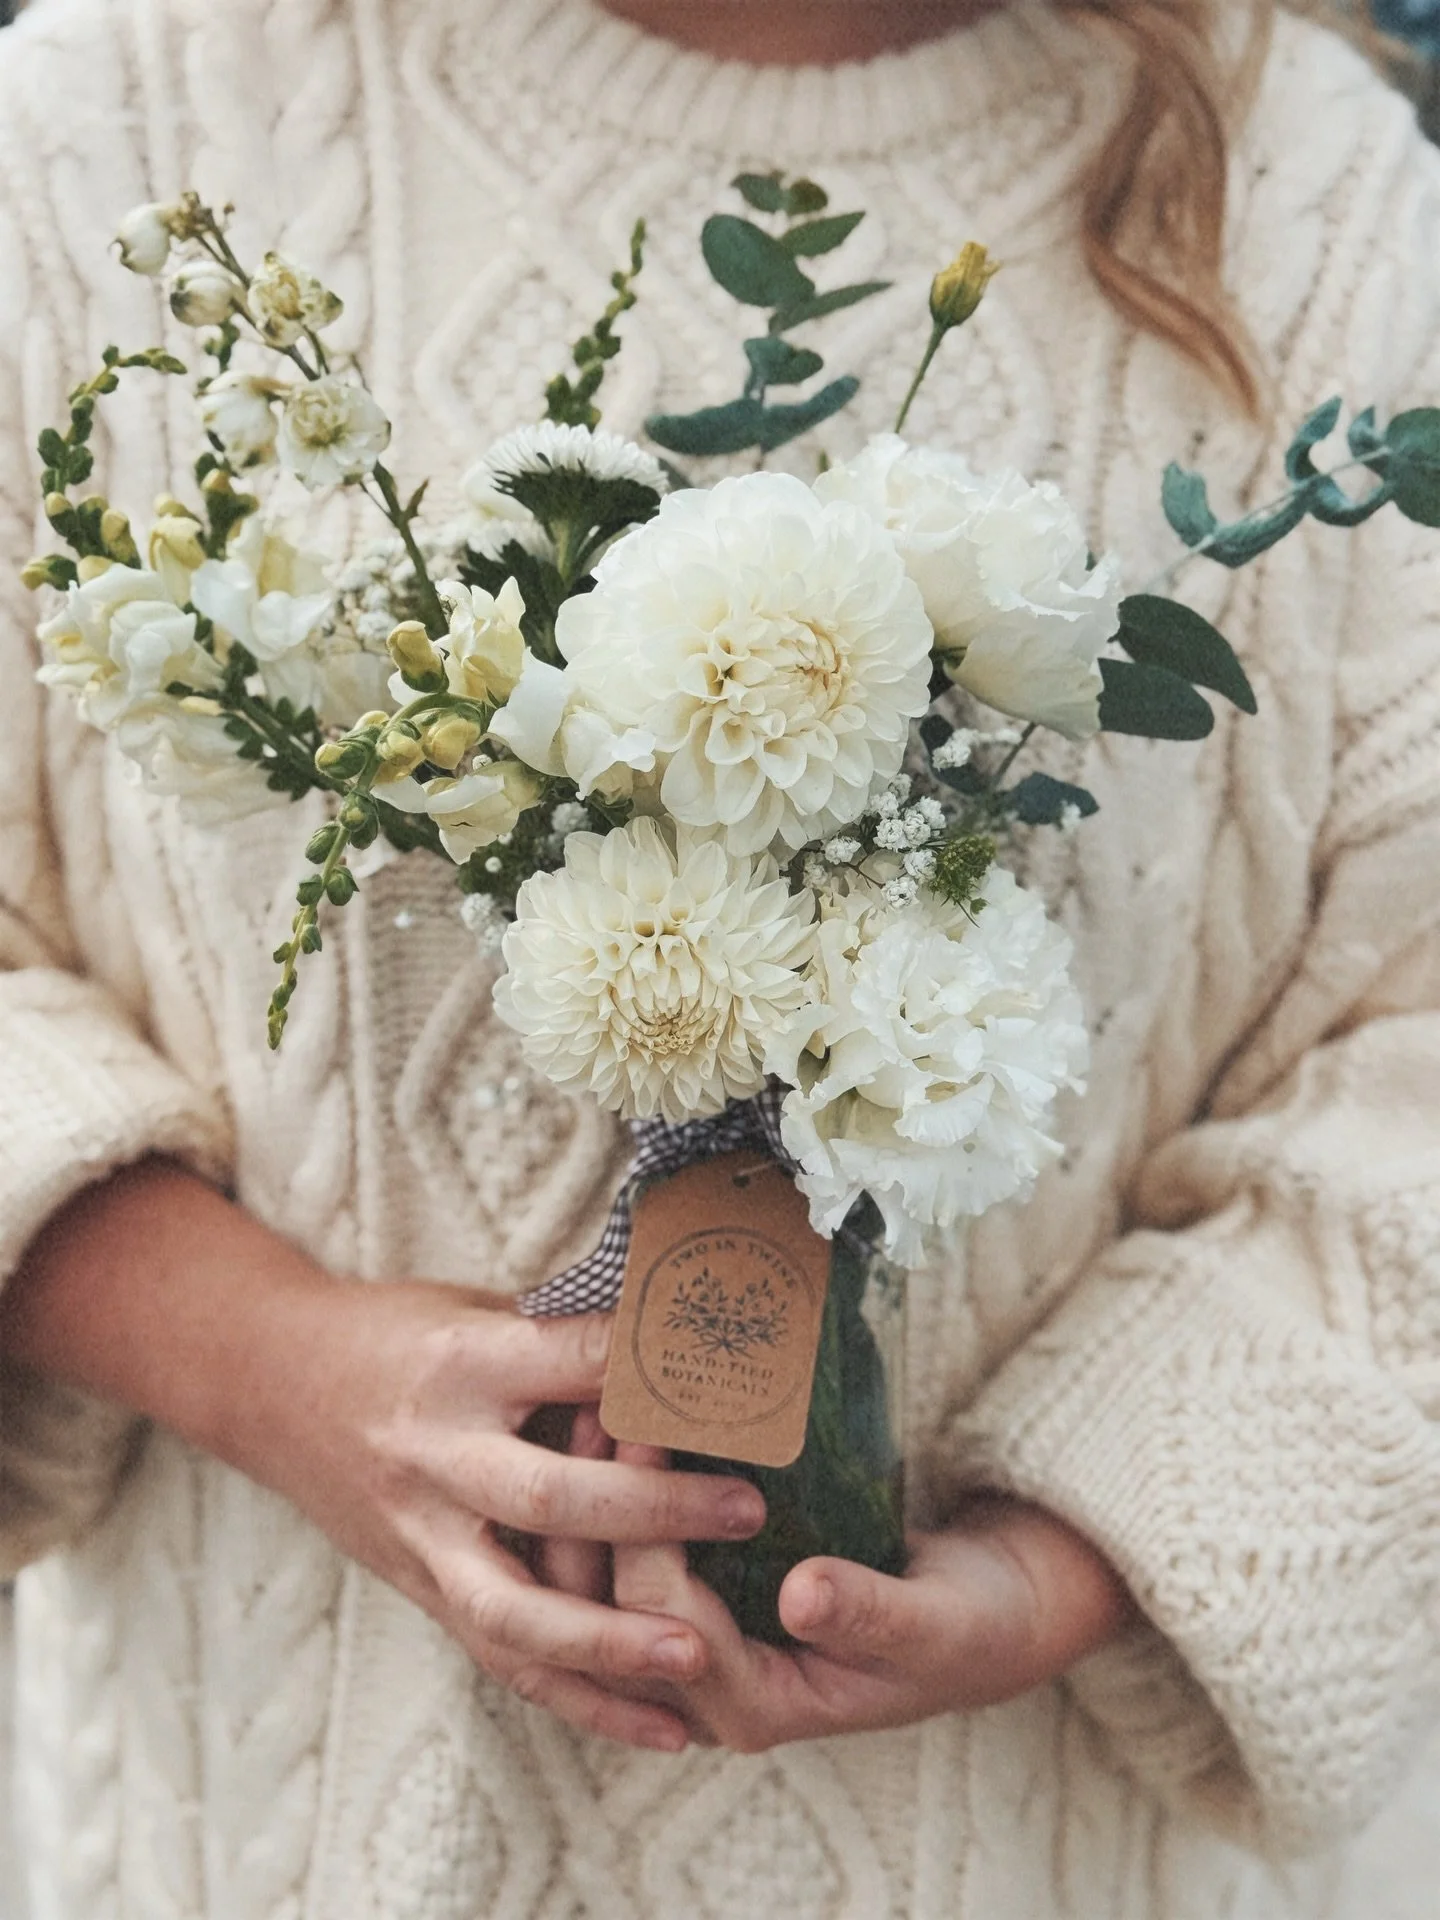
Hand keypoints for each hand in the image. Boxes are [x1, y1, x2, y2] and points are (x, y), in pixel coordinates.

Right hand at [1, 1163, 766, 1752]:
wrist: (268, 1381)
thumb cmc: (395, 1333)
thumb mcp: (474, 1308)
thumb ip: (564, 1335)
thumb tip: (687, 1336)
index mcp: (461, 1363)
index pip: (570, 1365)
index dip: (653, 1371)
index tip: (739, 1378)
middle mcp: (437, 1452)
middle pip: (548, 1497)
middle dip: (653, 1511)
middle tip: (744, 1511)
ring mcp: (423, 1531)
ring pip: (515, 1609)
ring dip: (610, 1642)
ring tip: (698, 1658)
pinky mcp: (420, 1586)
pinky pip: (502, 1657)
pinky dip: (581, 1699)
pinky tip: (658, 1724)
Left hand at [606, 1445, 1131, 1751]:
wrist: (978, 1618)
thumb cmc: (961, 1625)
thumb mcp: (933, 1621)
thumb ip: (870, 1613)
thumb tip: (804, 1594)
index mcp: (757, 1710)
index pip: (665, 1622)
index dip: (645, 1528)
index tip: (643, 1433)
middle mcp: (707, 1694)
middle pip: (610, 1613)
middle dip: (594, 1512)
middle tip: (595, 1409)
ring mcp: (697, 1655)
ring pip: (603, 1596)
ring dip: (590, 1507)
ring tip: (591, 1410)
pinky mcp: (700, 1609)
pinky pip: (632, 1568)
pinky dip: (618, 1506)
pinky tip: (616, 1434)